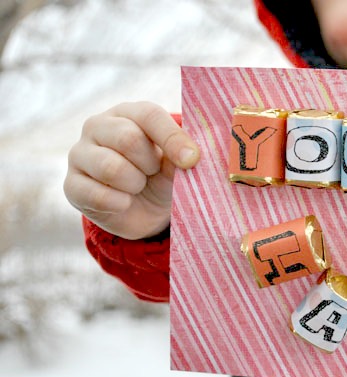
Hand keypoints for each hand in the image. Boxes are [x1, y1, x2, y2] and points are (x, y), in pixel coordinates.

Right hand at [64, 102, 199, 239]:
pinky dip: (120, 203)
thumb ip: (181, 157)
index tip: (193, 160)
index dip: (172, 138)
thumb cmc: (162, 175)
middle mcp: (97, 126)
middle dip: (149, 163)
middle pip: (127, 138)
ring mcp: (79, 154)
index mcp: (128, 113)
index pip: (148, 115)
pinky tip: (124, 202)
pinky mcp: (71, 185)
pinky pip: (98, 195)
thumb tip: (189, 157)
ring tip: (138, 185)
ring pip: (111, 168)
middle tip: (153, 172)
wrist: (145, 211)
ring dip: (135, 183)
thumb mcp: (177, 165)